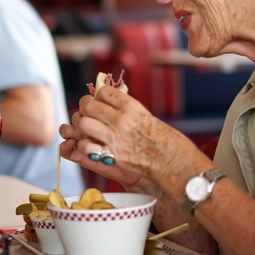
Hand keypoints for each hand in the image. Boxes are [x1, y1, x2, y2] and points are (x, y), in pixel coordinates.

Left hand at [60, 87, 197, 188]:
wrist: (174, 162)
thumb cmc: (166, 140)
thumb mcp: (147, 116)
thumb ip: (128, 110)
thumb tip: (111, 104)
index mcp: (132, 106)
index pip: (103, 92)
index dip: (98, 96)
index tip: (98, 100)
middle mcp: (121, 119)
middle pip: (89, 105)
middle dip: (84, 108)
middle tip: (85, 112)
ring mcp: (115, 137)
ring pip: (83, 123)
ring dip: (81, 125)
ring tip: (84, 128)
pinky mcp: (112, 155)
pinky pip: (86, 146)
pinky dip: (83, 145)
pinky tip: (89, 145)